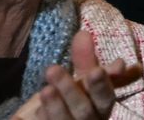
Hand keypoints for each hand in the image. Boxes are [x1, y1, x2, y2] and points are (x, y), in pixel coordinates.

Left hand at [13, 30, 141, 118]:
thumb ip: (84, 60)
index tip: (96, 70)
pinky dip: (45, 118)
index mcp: (101, 106)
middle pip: (84, 110)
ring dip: (55, 105)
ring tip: (45, 89)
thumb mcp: (79, 80)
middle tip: (52, 69)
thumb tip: (83, 33)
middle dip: (70, 91)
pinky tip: (38, 108)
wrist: (56, 119)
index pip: (106, 97)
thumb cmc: (72, 98)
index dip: (101, 85)